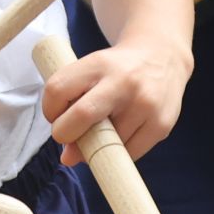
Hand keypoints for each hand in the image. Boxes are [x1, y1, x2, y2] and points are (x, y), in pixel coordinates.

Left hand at [41, 34, 191, 163]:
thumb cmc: (119, 69)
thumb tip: (69, 158)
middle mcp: (123, 82)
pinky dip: (118, 152)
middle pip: (80, 118)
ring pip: (105, 145)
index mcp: (99, 63)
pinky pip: (129, 155)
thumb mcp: (92, 70)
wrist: (163, 55)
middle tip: (72, 134)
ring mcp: (144, 104)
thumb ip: (73, 105)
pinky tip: (121, 135)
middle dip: (66, 134)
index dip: (50, 111)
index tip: (57, 115)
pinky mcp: (161, 125)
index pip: (57, 90)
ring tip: (104, 129)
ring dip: (96, 146)